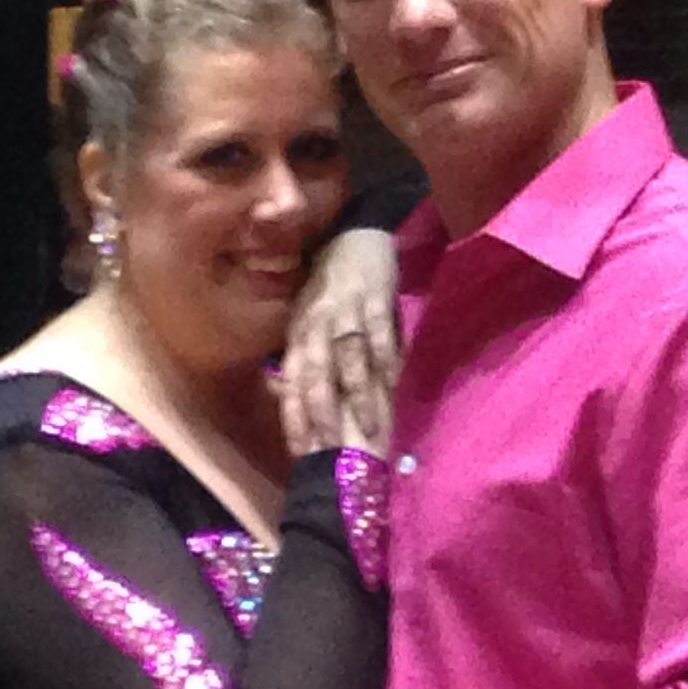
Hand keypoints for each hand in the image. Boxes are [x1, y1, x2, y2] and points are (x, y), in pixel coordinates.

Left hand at [281, 228, 400, 454]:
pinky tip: (396, 385)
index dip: (295, 418)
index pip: (292, 383)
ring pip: (347, 359)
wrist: (352, 233)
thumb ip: (303, 358)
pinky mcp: (373, 298)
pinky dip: (387, 360)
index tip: (302, 455)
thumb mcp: (307, 320)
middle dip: (323, 415)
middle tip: (334, 451)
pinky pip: (379, 334)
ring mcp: (344, 312)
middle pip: (316, 376)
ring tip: (371, 429)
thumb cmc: (328, 286)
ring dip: (358, 395)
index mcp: (298, 334)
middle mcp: (315, 326)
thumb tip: (295, 402)